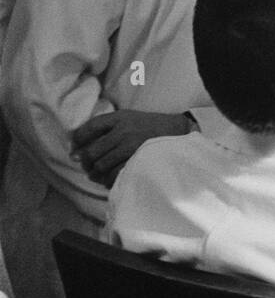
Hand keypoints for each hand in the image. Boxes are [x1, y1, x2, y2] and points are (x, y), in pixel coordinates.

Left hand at [71, 110, 191, 187]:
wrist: (178, 131)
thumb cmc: (150, 126)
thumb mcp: (130, 118)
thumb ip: (108, 128)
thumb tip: (79, 150)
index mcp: (119, 117)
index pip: (89, 128)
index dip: (77, 141)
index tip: (74, 151)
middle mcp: (123, 130)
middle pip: (92, 151)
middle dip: (85, 163)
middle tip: (86, 168)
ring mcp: (131, 145)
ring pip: (102, 165)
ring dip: (95, 174)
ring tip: (96, 175)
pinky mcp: (138, 159)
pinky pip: (115, 174)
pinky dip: (108, 180)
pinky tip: (108, 180)